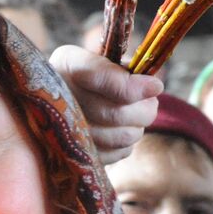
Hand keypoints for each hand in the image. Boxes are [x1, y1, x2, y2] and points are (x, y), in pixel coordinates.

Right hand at [48, 45, 162, 165]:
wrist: (55, 99)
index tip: (156, 86)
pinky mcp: (79, 156)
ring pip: (122, 136)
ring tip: (136, 116)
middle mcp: (60, 98)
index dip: (133, 86)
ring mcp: (66, 132)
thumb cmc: (88, 75)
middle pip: (116, 113)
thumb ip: (123, 67)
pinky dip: (127, 142)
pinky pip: (118, 152)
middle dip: (144, 109)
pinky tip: (120, 130)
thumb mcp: (100, 57)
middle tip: (151, 102)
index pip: (100, 78)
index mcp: (68, 65)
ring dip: (138, 126)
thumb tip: (153, 86)